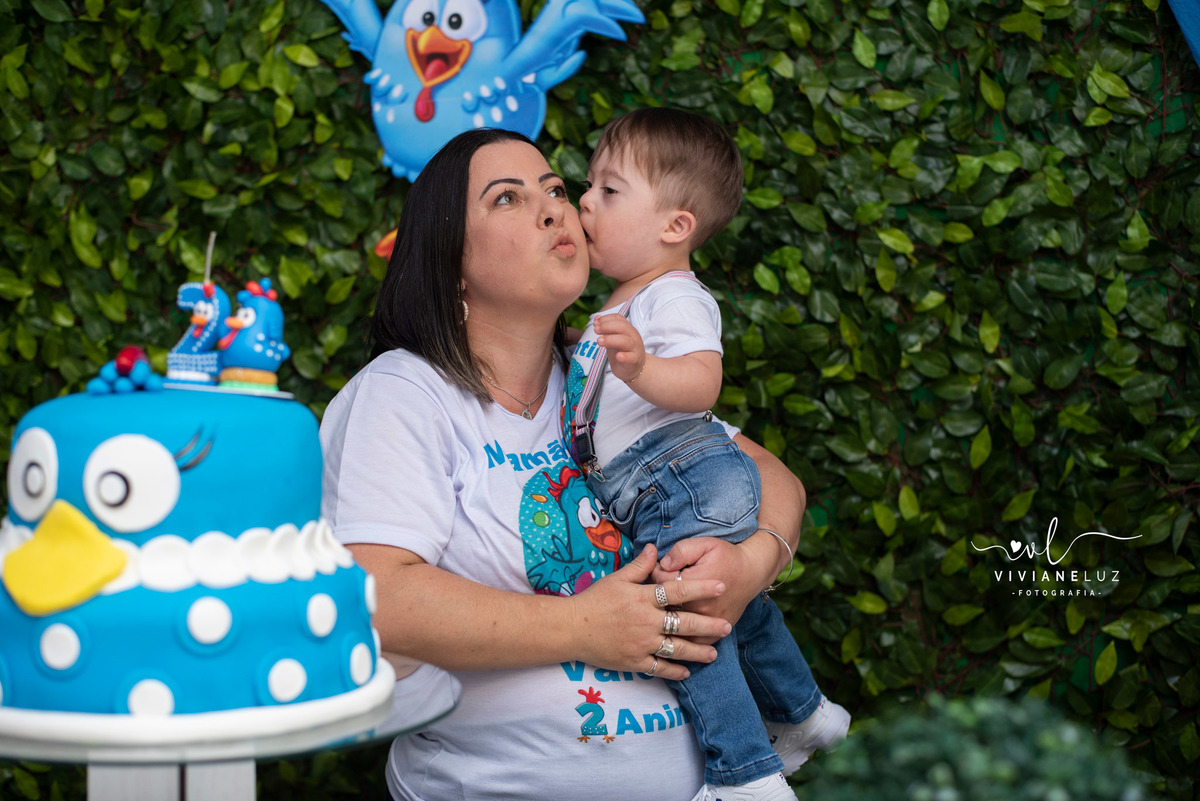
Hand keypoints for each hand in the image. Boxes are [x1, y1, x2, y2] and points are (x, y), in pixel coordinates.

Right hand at [571, 545, 730, 679]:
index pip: (679, 590)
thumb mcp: (616, 578)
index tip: (721, 587)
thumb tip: (656, 548)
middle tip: (726, 627)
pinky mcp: (634, 662)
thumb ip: (640, 566)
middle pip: (684, 623)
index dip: (702, 588)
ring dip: (698, 652)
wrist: (570, 628)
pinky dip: (675, 671)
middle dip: (708, 626)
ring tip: (714, 654)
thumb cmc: (593, 601)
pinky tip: (687, 671)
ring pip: (677, 649)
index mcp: (643, 598)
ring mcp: (641, 644)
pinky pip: (660, 668)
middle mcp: (646, 621)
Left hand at [594, 314, 645, 383]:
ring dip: (611, 340)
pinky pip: (631, 357)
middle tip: (596, 330)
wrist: (635, 368)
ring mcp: (635, 348)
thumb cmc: (623, 351)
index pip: (619, 318)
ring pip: (625, 341)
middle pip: (622, 327)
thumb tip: (596, 318)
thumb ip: (606, 329)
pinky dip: (625, 356)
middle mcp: (633, 336)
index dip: (606, 319)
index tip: (595, 323)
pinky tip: (618, 356)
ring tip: (599, 341)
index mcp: (627, 329)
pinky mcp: (635, 360)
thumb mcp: (613, 338)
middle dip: (607, 326)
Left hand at [652, 536, 778, 643]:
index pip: (659, 581)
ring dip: (665, 621)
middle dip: (658, 598)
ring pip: (673, 628)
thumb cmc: (725, 557)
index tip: (661, 569)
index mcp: (693, 582)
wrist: (751, 573)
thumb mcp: (704, 545)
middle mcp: (698, 606)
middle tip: (664, 588)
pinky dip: (681, 640)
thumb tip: (663, 563)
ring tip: (665, 610)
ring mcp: (706, 623)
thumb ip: (681, 551)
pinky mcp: (713, 634)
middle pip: (663, 606)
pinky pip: (691, 644)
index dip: (656, 572)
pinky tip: (675, 633)